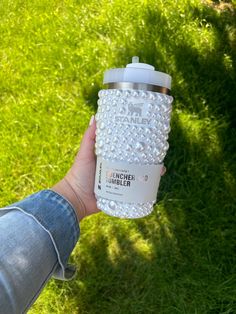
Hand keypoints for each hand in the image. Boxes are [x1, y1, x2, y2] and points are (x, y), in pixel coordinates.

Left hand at [52, 115, 166, 221]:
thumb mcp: (85, 153)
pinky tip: (153, 186)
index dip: (138, 144)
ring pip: (138, 177)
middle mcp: (117, 169)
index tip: (149, 138)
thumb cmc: (78, 174)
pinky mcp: (121, 195)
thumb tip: (96, 116)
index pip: (127, 149)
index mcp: (111, 157)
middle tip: (159, 156)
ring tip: (160, 171)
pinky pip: (135, 191)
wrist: (76, 199)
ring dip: (150, 174)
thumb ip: (89, 137)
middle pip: (136, 163)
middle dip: (148, 160)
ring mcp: (120, 182)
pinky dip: (144, 189)